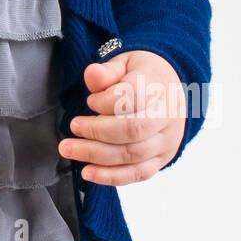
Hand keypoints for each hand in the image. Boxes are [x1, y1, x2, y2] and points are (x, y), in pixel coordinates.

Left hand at [58, 50, 187, 185]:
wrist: (169, 92)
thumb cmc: (142, 77)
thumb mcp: (124, 64)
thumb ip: (107, 71)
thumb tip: (92, 74)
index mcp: (158, 86)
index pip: (133, 96)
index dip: (106, 101)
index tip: (90, 100)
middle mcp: (167, 116)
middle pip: (133, 129)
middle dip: (97, 131)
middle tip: (73, 127)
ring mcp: (166, 140)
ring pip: (132, 154)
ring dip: (96, 155)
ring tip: (70, 150)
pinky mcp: (161, 159)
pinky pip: (138, 173)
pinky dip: (111, 176)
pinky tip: (88, 172)